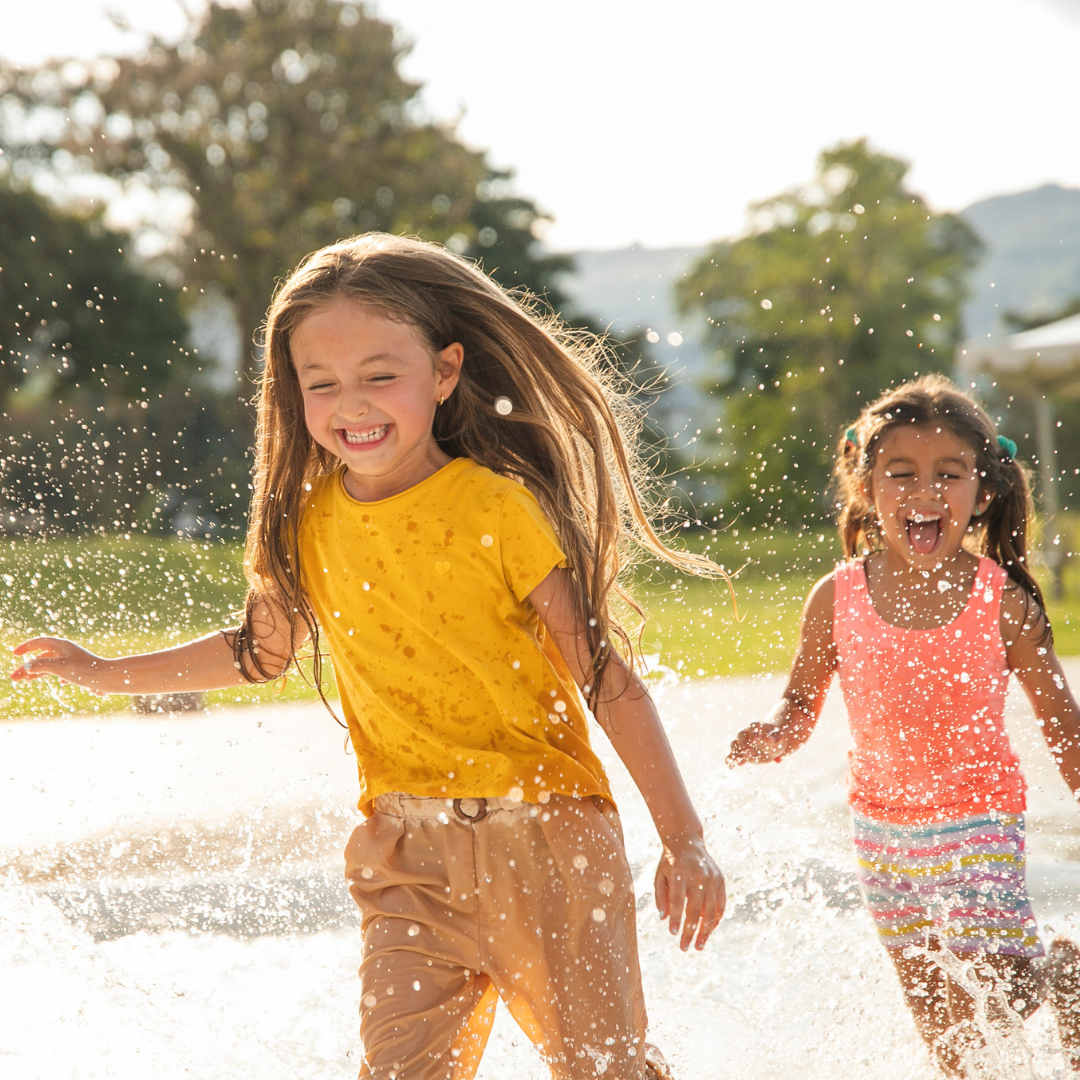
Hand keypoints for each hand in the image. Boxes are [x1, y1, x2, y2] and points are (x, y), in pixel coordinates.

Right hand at [11, 637, 113, 693]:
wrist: (108, 679)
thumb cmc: (85, 670)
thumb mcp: (59, 667)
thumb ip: (41, 665)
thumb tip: (27, 666)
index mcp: (62, 646)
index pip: (40, 642)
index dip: (26, 647)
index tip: (14, 653)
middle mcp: (68, 652)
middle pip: (43, 656)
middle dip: (28, 666)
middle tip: (14, 677)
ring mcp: (74, 661)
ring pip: (52, 665)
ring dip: (38, 672)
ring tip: (26, 680)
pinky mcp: (81, 672)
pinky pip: (65, 672)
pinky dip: (57, 676)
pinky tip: (60, 683)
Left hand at [654, 836, 725, 951]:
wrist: (686, 841)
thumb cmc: (669, 862)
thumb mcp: (659, 876)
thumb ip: (661, 897)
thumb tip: (665, 919)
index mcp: (679, 873)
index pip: (678, 900)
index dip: (677, 918)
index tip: (673, 934)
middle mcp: (697, 875)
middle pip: (695, 909)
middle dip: (690, 931)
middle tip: (685, 947)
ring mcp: (711, 877)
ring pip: (711, 909)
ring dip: (705, 930)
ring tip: (699, 945)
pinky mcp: (720, 879)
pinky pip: (721, 903)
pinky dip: (716, 919)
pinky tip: (710, 930)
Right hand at [726, 722, 785, 766]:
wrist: (771, 746)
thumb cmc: (776, 739)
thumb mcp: (780, 739)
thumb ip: (777, 738)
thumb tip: (771, 739)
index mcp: (757, 727)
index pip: (753, 726)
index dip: (754, 733)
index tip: (757, 742)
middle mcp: (747, 732)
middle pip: (741, 734)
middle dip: (744, 744)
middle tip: (749, 753)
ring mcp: (742, 742)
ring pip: (734, 744)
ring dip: (736, 753)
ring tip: (742, 763)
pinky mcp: (739, 751)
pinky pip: (731, 753)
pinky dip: (730, 759)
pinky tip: (730, 766)